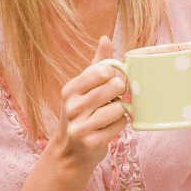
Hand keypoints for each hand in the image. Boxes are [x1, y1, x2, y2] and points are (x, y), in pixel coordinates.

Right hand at [48, 35, 128, 172]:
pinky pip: (120, 124)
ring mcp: (80, 125)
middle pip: (115, 86)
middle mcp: (72, 106)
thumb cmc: (82, 113)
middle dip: (120, 92)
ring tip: (108, 115)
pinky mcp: (91, 142)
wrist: (70, 151)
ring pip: (120, 107)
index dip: (114, 75)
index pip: (104, 70)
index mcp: (71, 88)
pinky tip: (107, 129)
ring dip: (120, 111)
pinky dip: (119, 126)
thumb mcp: (83, 87)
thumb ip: (97, 64)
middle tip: (112, 99)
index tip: (110, 83)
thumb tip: (105, 38)